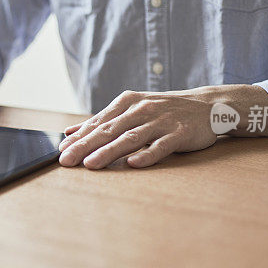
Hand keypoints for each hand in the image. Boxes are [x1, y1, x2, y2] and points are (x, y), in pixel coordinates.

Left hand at [58, 90, 217, 168]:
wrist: (207, 105)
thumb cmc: (164, 111)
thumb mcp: (132, 110)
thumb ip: (102, 122)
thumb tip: (69, 132)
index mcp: (127, 102)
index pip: (98, 122)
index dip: (78, 137)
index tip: (60, 151)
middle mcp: (142, 110)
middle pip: (109, 130)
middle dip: (85, 146)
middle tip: (66, 160)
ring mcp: (161, 121)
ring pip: (131, 138)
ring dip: (109, 151)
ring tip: (91, 164)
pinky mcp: (179, 134)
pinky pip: (161, 146)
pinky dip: (147, 154)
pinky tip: (133, 164)